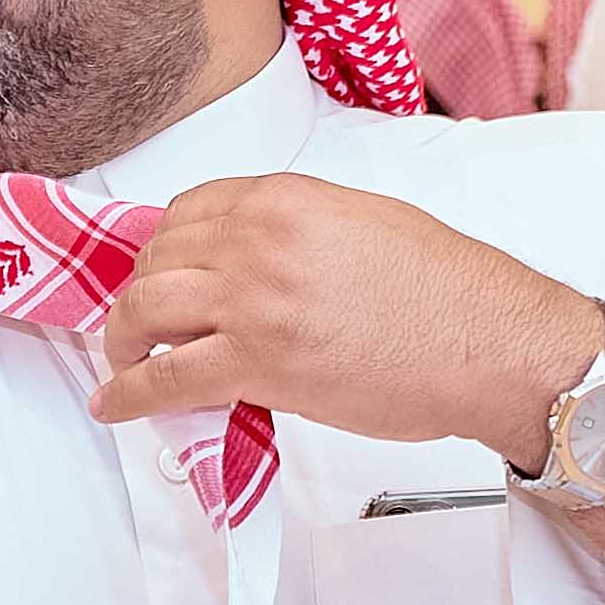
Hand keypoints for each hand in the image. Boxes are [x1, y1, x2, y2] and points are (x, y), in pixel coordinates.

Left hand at [89, 174, 604, 472]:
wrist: (493, 345)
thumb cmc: (451, 290)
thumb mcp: (368, 221)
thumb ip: (300, 228)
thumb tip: (257, 256)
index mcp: (286, 198)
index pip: (187, 210)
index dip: (163, 246)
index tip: (159, 271)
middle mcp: (258, 239)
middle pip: (158, 259)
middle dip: (139, 293)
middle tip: (142, 323)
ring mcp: (252, 300)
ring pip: (145, 311)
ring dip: (122, 339)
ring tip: (123, 361)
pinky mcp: (257, 363)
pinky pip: (164, 378)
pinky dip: (126, 394)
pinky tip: (111, 405)